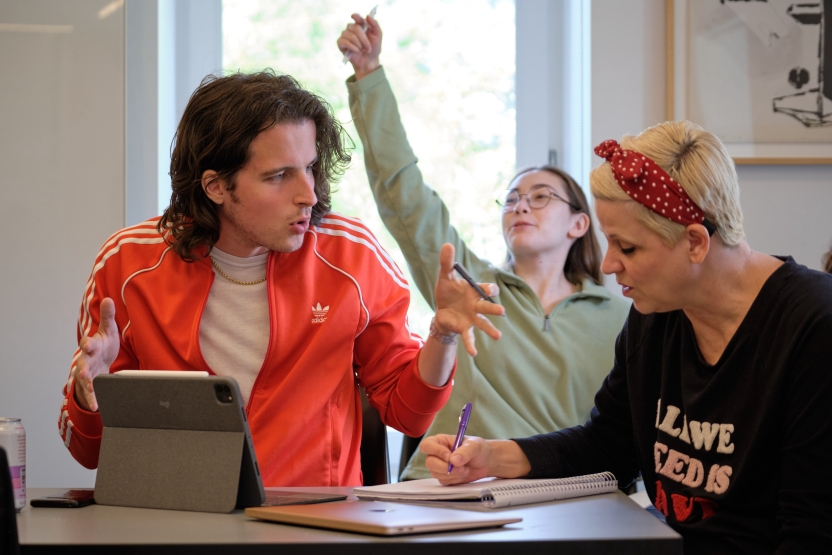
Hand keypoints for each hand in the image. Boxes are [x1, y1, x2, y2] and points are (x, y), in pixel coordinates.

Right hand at [73, 297, 119, 411]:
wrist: (103, 358)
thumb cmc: (104, 343)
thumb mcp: (108, 329)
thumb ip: (108, 316)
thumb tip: (109, 299)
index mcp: (92, 345)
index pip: (87, 343)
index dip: (87, 343)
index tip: (87, 344)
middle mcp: (86, 360)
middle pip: (82, 365)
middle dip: (83, 371)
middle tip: (85, 376)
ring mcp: (87, 373)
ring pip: (84, 381)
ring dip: (87, 387)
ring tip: (92, 393)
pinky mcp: (91, 383)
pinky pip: (90, 392)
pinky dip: (92, 399)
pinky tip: (97, 406)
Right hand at [337, 12, 381, 78]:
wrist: (369, 61)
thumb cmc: (373, 48)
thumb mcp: (378, 36)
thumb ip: (375, 25)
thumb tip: (367, 16)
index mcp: (360, 25)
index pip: (356, 17)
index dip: (356, 17)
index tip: (354, 17)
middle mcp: (351, 28)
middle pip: (355, 28)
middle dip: (364, 39)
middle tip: (368, 48)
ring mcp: (345, 35)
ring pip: (351, 36)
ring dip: (359, 45)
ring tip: (362, 50)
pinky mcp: (340, 43)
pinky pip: (345, 42)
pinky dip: (353, 48)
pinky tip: (357, 52)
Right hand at [421, 434, 493, 484]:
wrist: (485, 462)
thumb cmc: (478, 448)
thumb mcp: (474, 445)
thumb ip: (465, 451)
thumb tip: (453, 460)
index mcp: (440, 441)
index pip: (427, 445)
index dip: (436, 451)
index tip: (449, 456)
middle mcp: (436, 454)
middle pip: (429, 462)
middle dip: (445, 467)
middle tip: (461, 467)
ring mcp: (439, 467)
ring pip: (436, 474)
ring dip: (453, 474)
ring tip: (466, 469)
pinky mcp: (444, 477)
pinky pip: (444, 481)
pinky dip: (455, 479)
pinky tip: (464, 474)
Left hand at [433, 244, 503, 355]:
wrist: (441, 308)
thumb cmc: (447, 291)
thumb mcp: (445, 276)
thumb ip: (447, 262)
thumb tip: (447, 244)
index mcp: (475, 291)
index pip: (487, 289)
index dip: (489, 290)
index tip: (489, 290)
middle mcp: (477, 305)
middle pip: (488, 307)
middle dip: (495, 309)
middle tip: (502, 312)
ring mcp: (473, 318)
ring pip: (484, 323)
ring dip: (490, 330)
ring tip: (498, 336)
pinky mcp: (465, 328)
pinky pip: (469, 337)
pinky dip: (471, 345)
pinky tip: (474, 353)